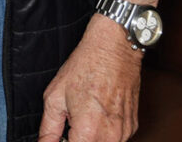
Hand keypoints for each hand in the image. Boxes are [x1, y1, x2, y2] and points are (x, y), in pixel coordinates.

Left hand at [38, 15, 142, 141]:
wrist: (113, 49)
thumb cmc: (85, 67)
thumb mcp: (55, 96)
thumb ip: (49, 127)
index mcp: (89, 131)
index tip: (59, 137)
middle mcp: (112, 137)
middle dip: (76, 140)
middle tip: (68, 127)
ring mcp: (125, 133)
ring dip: (90, 138)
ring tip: (82, 116)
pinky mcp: (133, 127)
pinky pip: (116, 139)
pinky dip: (103, 133)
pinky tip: (95, 113)